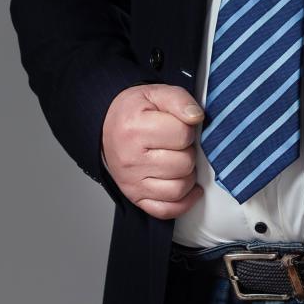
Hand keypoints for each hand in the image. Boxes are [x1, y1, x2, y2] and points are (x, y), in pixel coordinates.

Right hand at [101, 84, 205, 217]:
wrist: (107, 127)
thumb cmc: (134, 112)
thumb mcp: (155, 93)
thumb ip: (179, 100)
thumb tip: (196, 117)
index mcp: (135, 128)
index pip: (183, 134)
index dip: (189, 129)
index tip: (180, 125)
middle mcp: (130, 159)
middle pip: (184, 163)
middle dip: (188, 151)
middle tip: (178, 144)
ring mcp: (132, 182)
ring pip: (179, 188)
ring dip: (187, 175)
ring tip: (179, 160)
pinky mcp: (135, 197)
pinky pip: (166, 210)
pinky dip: (183, 202)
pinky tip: (188, 188)